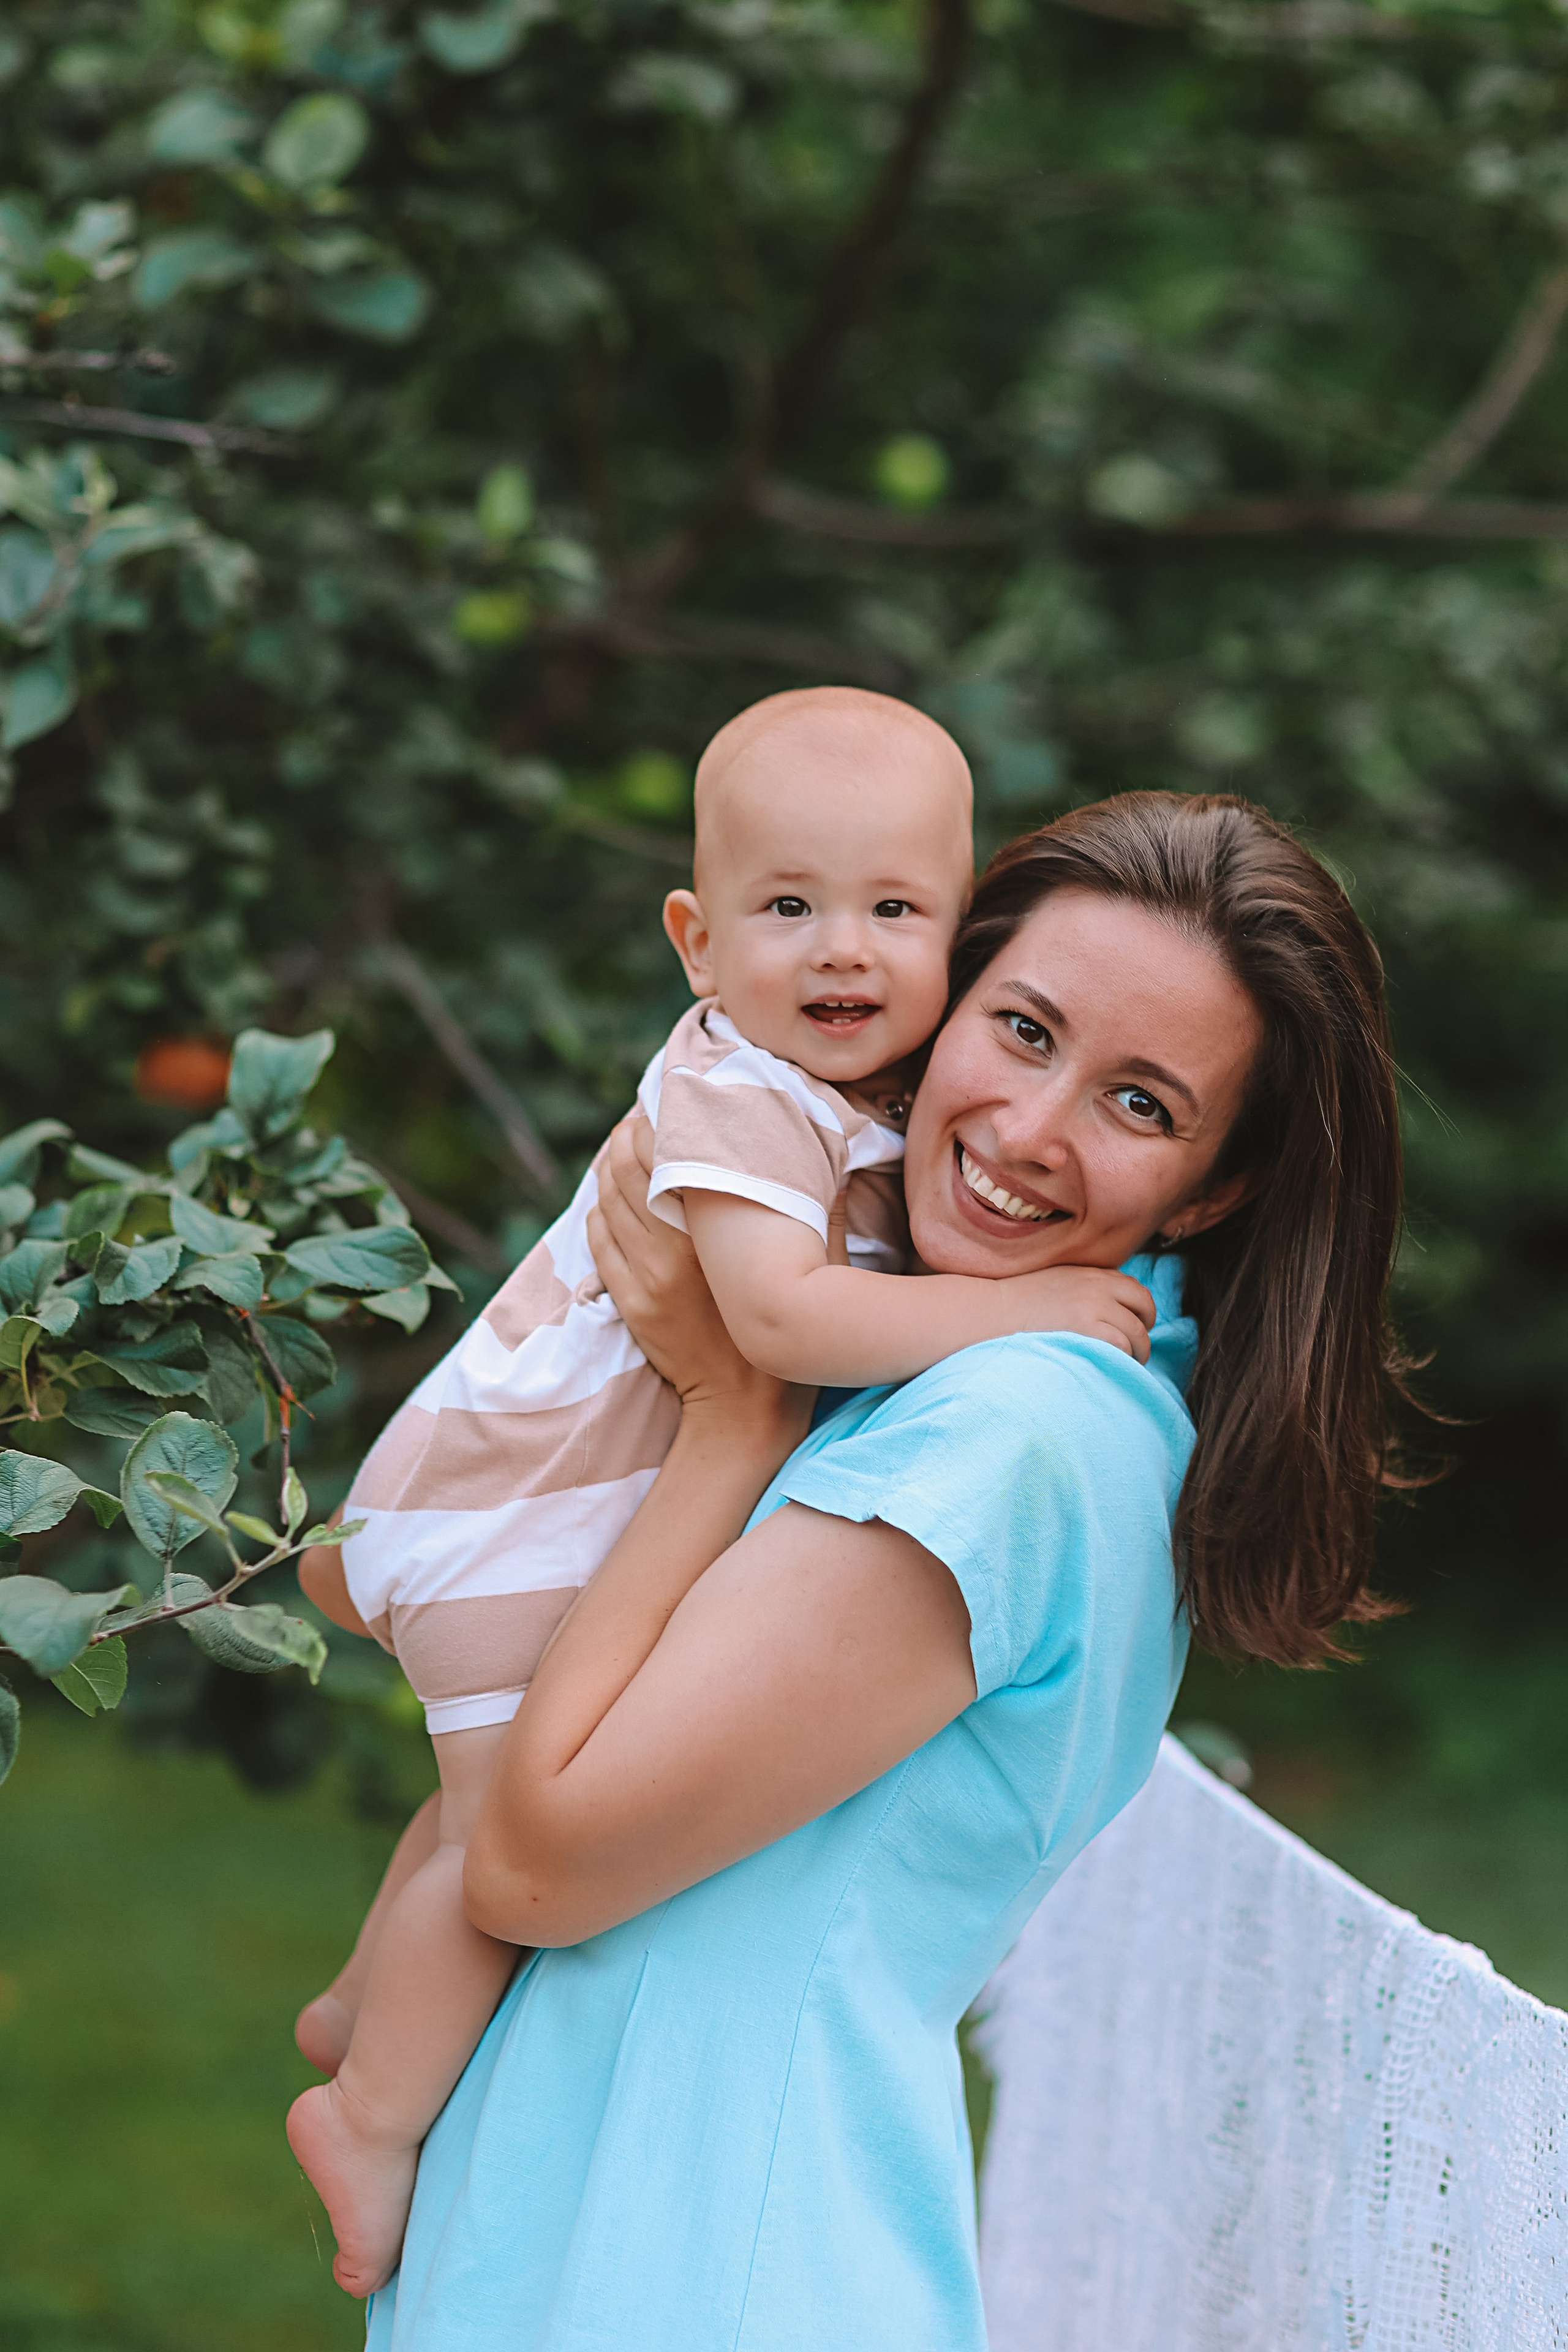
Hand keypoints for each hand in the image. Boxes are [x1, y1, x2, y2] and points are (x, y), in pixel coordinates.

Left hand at [587, 1118, 812, 1443]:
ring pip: (607, 1199)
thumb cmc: (793, 1329)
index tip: (670, 1106)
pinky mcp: (629, 1301)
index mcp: (718, 1233)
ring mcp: (644, 1278)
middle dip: (628, 1136)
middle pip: (627, 1167)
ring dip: (609, 1168)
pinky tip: (612, 1198)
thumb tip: (822, 1146)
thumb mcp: (819, 1262)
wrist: (745, 1410)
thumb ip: (816, 1202)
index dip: (659, 1121)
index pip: (668, 1153)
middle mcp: (674, 1250)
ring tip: (623, 1151)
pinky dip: (600, 1210)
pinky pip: (598, 1239)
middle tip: (640, 1122)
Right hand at [999, 1264, 1156, 1362]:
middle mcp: (1098, 1284)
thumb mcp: (1057, 1281)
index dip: (1140, 1310)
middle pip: (1144, 1306)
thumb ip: (1083, 1287)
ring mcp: (1093, 1305)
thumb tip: (1106, 1308)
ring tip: (1125, 1365)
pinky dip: (1122, 1359)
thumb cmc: (1016, 1302)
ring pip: (1136, 1331)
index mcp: (1091, 1273)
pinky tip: (1111, 1367)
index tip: (1132, 1326)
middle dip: (1145, 1330)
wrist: (993, 1310)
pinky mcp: (1086, 1326)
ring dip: (1137, 1352)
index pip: (1134, 1288)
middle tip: (1136, 1349)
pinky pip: (1121, 1345)